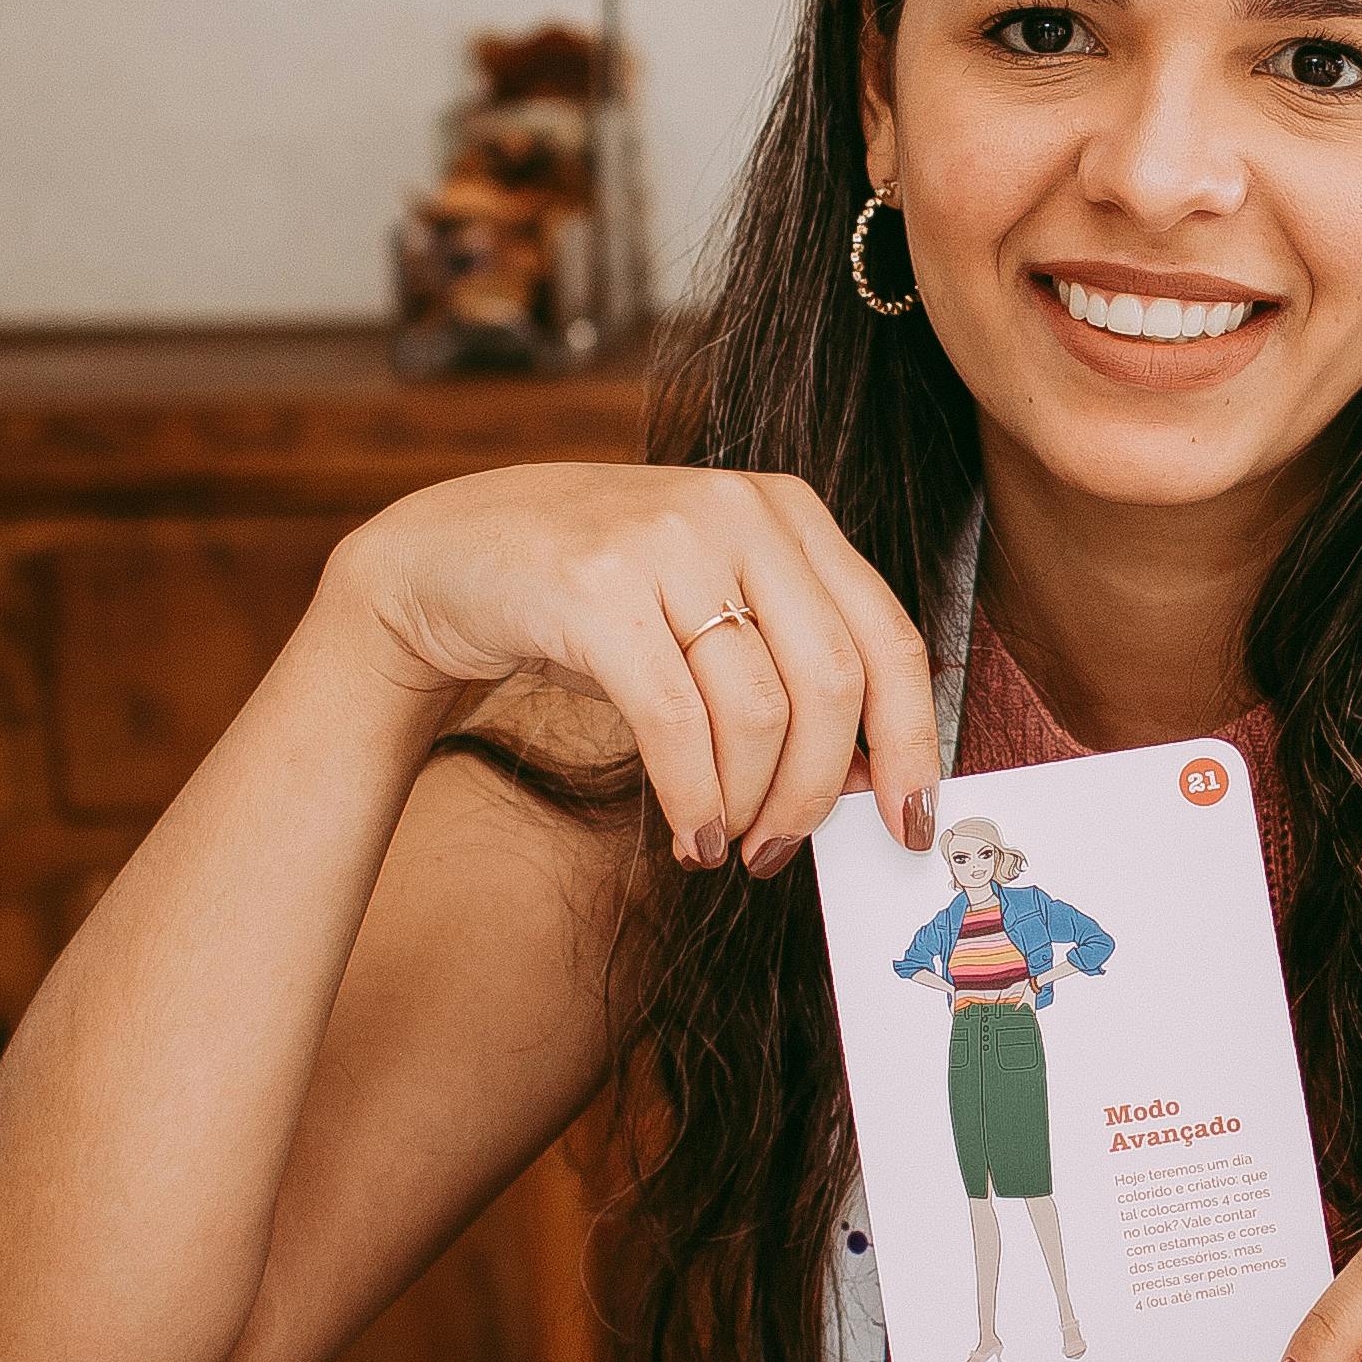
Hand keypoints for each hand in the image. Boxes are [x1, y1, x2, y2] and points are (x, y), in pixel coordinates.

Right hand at [323, 462, 935, 869]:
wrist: (448, 557)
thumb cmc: (595, 601)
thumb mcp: (709, 609)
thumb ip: (789, 665)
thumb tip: (876, 781)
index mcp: (789, 512)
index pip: (889, 638)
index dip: (912, 742)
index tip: (910, 822)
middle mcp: (740, 510)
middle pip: (833, 683)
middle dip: (817, 792)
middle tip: (781, 851)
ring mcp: (669, 538)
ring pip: (758, 711)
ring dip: (749, 804)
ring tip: (725, 845)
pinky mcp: (598, 586)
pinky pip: (678, 722)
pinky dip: (694, 798)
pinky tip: (690, 834)